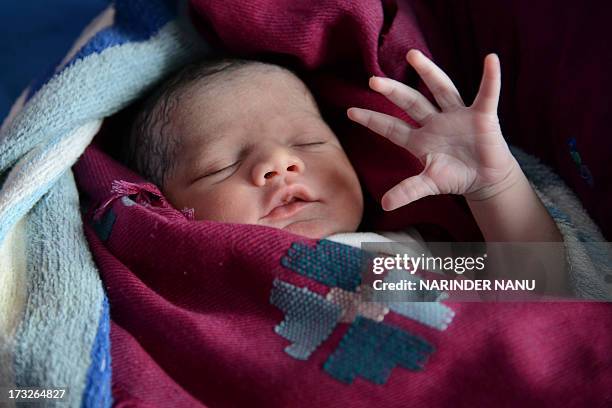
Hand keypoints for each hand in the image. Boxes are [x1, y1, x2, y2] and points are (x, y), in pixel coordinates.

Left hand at [348, 49, 518, 210]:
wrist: (485, 179)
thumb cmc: (454, 177)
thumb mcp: (429, 184)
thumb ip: (407, 191)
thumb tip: (385, 206)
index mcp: (419, 139)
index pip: (390, 127)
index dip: (372, 120)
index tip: (350, 112)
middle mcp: (434, 122)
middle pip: (410, 102)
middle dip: (392, 92)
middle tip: (372, 80)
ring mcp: (457, 116)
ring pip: (440, 89)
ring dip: (428, 72)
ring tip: (412, 55)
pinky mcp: (482, 116)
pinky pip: (486, 94)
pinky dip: (490, 79)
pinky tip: (490, 60)